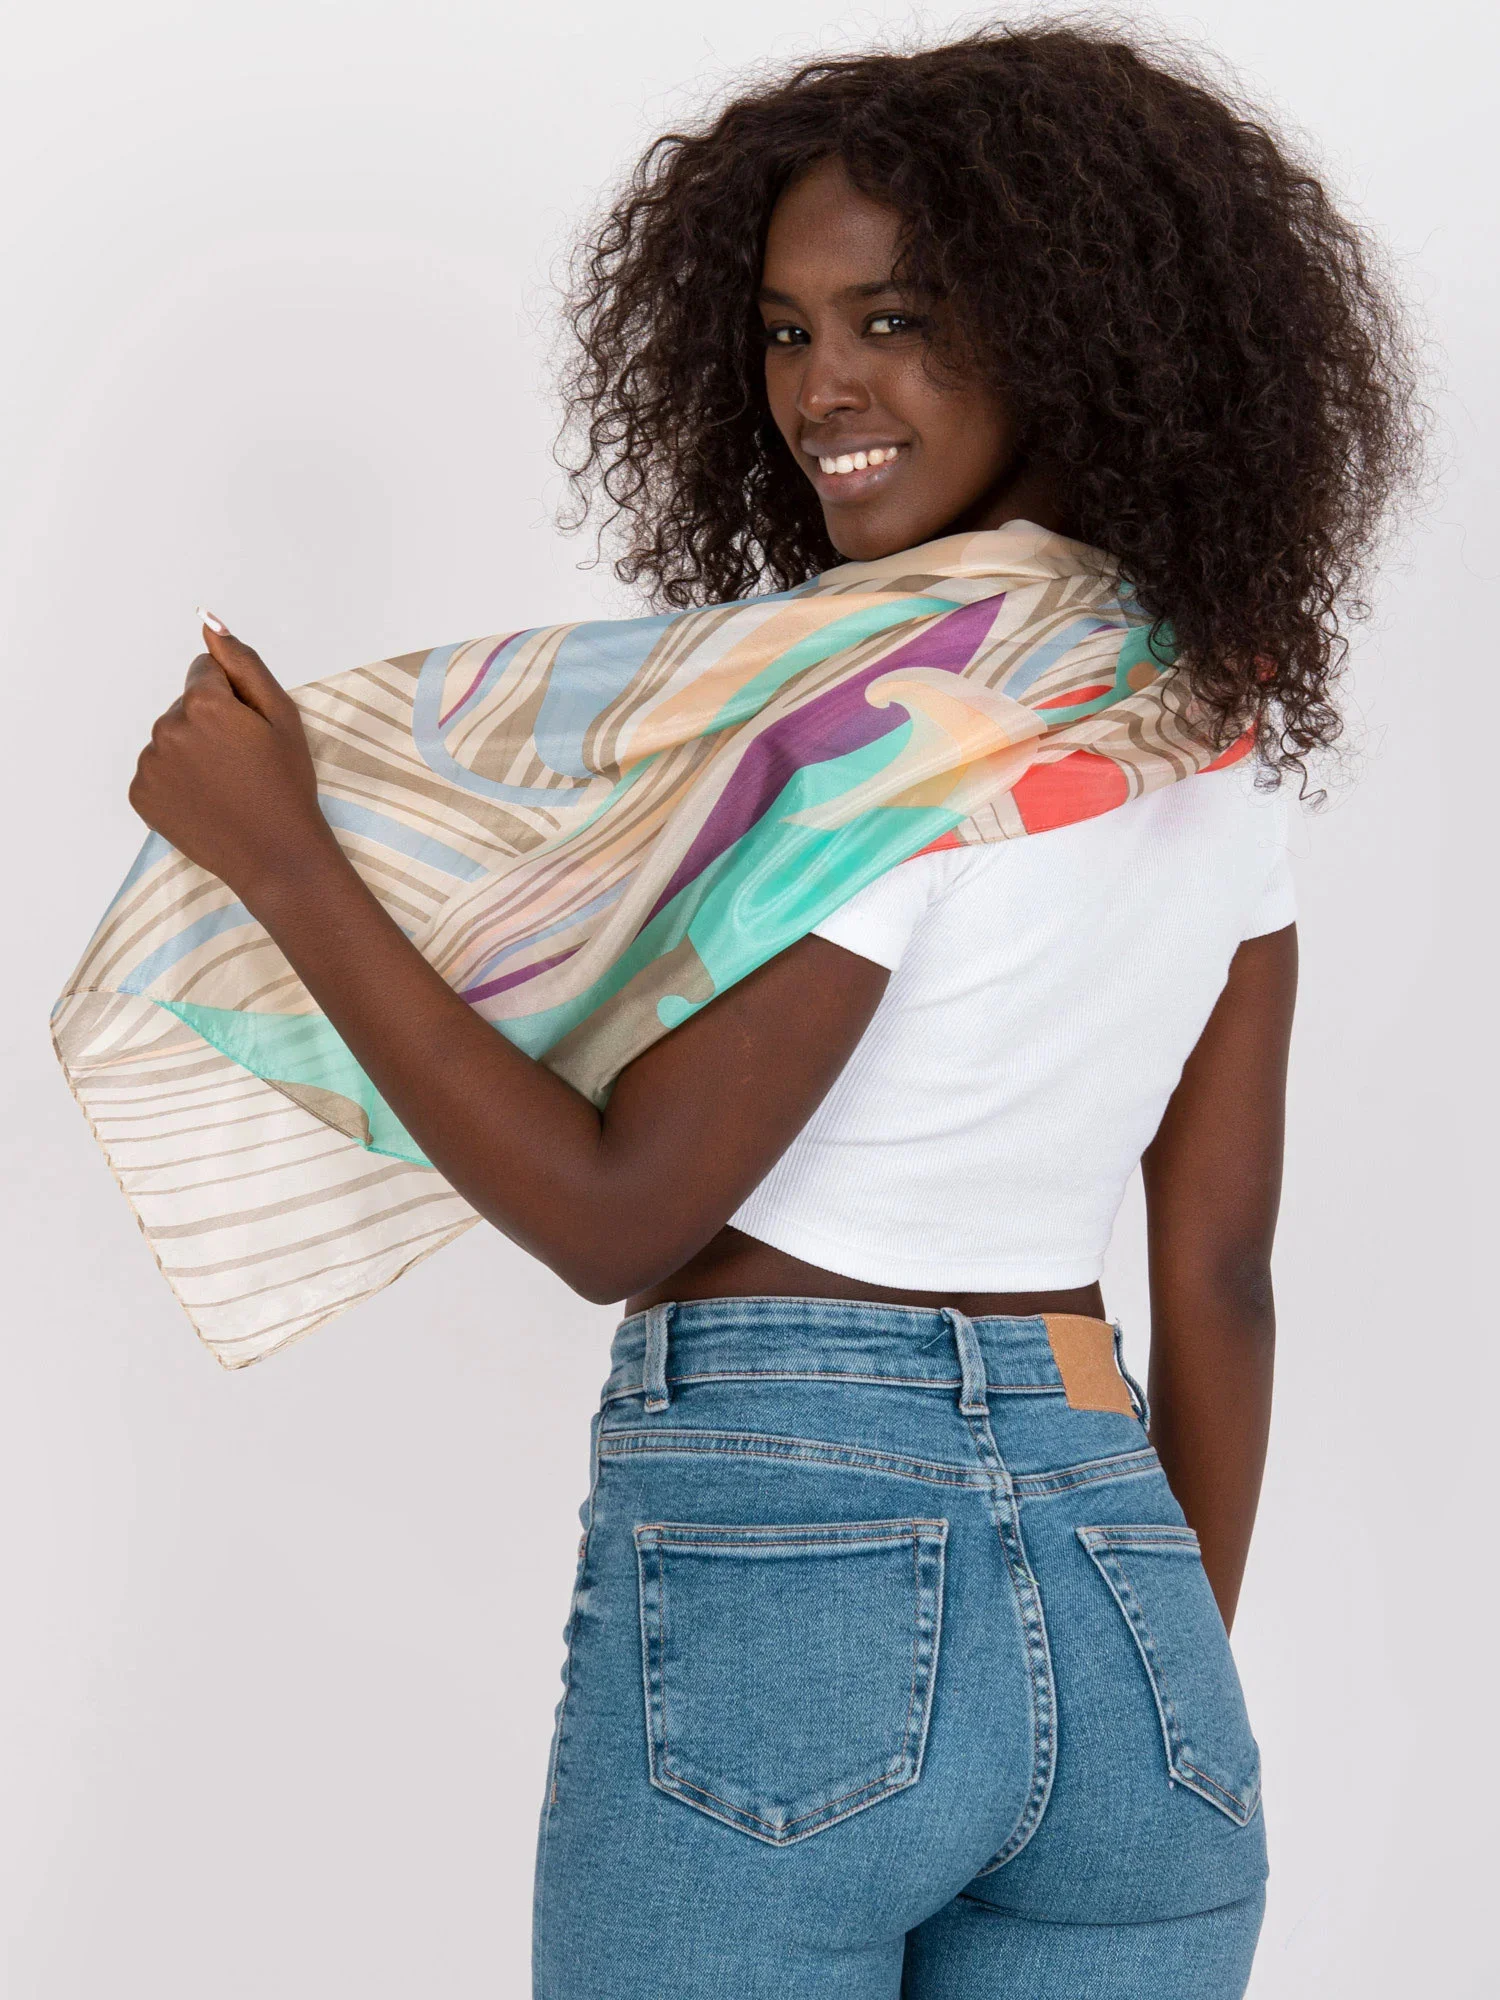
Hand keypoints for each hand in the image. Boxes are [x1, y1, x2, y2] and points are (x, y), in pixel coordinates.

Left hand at [128, 615, 340, 902]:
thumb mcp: (282, 716)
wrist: (275, 854)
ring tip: (226, 785)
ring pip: (171, 738)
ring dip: (193, 752)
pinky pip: (157, 770)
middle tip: (243, 763)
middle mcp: (167, 728)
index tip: (251, 732)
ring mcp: (150, 764)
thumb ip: (243, 663)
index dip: (234, 699)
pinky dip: (177, 781)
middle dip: (210, 724)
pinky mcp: (141, 794)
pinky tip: (206, 800)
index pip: (205, 672)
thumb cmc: (287, 785)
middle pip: (185, 706)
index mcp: (203, 704)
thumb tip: (209, 623)